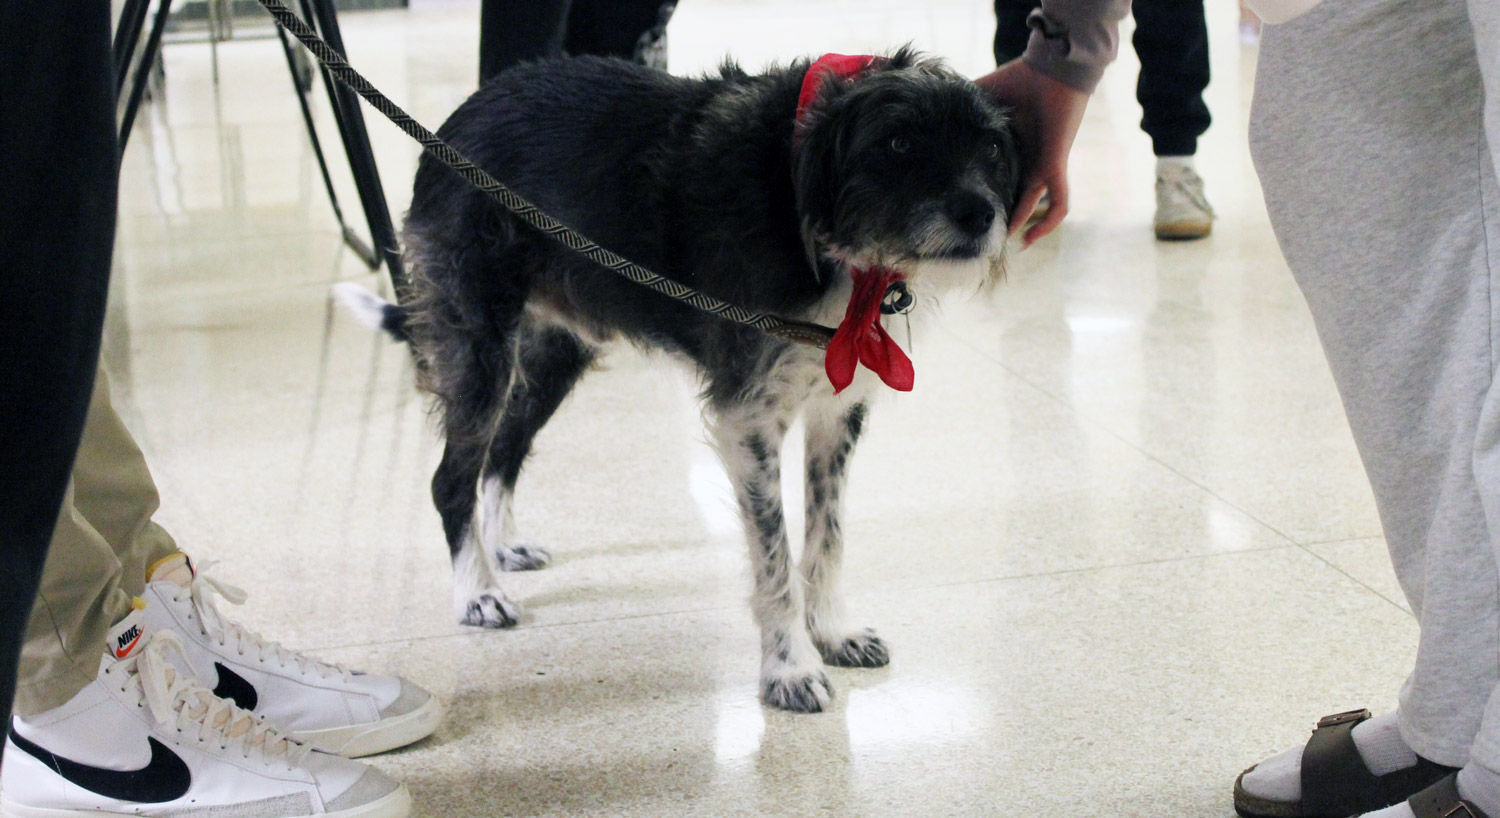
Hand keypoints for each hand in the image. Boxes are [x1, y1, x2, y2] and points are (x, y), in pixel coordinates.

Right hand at [975, 58, 1089, 245]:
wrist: (1050, 69)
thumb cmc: (1021, 79)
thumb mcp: (982, 96)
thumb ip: (962, 106)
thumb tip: (928, 110)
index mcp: (1010, 146)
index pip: (996, 176)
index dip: (984, 192)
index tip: (964, 207)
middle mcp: (1027, 160)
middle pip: (1015, 196)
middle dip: (1001, 216)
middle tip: (980, 235)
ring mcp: (1043, 166)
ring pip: (1034, 206)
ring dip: (1021, 226)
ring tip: (1001, 244)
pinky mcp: (1055, 166)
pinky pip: (1059, 202)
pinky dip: (1049, 222)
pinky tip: (1030, 240)